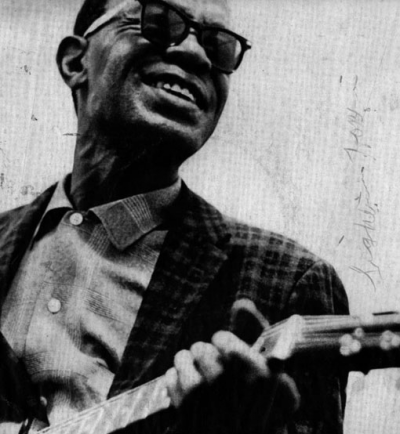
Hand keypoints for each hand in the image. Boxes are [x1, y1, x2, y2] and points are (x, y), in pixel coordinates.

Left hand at [165, 303, 299, 433]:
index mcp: (258, 373)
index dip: (224, 344)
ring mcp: (205, 396)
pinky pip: (170, 375)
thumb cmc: (254, 405)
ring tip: (199, 377)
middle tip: (214, 370)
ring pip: (183, 357)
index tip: (227, 354)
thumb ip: (255, 331)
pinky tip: (187, 391)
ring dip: (188, 363)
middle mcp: (230, 382)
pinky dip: (175, 379)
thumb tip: (241, 302)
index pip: (223, 339)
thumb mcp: (268, 370)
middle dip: (206, 355)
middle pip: (201, 347)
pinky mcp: (184, 409)